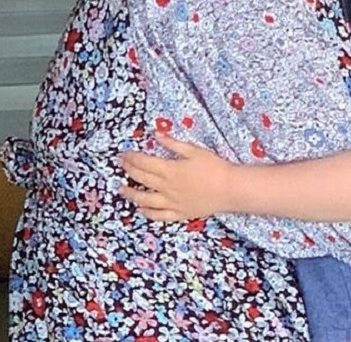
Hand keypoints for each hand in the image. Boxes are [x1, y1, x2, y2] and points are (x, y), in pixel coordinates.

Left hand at [119, 133, 234, 221]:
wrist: (229, 189)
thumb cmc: (214, 167)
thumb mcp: (194, 150)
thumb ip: (173, 144)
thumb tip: (156, 135)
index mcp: (169, 170)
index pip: (144, 162)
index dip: (132, 158)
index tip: (124, 154)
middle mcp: (166, 187)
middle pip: (142, 179)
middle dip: (129, 170)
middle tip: (121, 165)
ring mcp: (171, 202)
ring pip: (145, 200)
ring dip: (131, 194)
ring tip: (122, 190)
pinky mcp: (179, 213)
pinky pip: (159, 215)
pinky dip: (148, 213)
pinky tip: (142, 209)